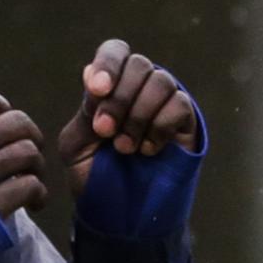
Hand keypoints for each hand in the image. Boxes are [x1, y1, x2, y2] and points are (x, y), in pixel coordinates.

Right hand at [0, 84, 47, 218]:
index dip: (0, 106)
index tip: (1, 121)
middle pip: (15, 122)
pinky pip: (31, 186)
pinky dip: (39, 193)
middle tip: (30, 151)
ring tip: (31, 179)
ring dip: (36, 165)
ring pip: (28, 152)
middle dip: (30, 134)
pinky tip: (34, 204)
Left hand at [59, 39, 198, 197]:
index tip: (98, 90)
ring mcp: (164, 101)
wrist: (119, 211)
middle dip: (119, 99)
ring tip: (125, 148)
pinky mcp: (185, 121)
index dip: (108, 64)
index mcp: (111, 83)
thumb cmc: (95, 173)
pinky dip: (160, 126)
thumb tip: (91, 72)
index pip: (115, 51)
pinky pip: (179, 104)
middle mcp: (139, 85)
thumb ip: (86, 109)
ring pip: (160, 81)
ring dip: (139, 115)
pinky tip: (148, 150)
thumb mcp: (77, 143)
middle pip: (138, 64)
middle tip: (106, 132)